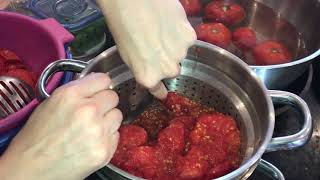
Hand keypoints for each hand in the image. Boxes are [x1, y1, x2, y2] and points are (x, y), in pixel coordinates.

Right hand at [0, 73, 121, 179]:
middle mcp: (88, 111)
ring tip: (91, 128)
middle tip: (93, 112)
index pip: (103, 79)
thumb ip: (76, 91)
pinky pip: (116, 135)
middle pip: (113, 97)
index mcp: (71, 95)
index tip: (98, 90)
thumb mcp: (50, 102)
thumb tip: (96, 86)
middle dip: (105, 103)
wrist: (32, 169)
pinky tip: (91, 142)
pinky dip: (107, 137)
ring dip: (108, 120)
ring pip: (117, 115)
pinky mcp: (105, 150)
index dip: (100, 85)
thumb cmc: (37, 137)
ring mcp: (98, 132)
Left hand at [97, 0, 195, 98]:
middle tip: (157, 46)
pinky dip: (181, 33)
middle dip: (166, 62)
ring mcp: (181, 54)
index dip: (160, 89)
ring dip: (174, 46)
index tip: (162, 90)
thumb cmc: (122, 26)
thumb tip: (148, 77)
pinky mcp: (190, 37)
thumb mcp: (126, 54)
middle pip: (172, 70)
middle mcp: (167, 70)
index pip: (158, 90)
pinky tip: (171, 22)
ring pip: (180, 53)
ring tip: (162, 30)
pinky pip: (187, 39)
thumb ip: (141, 69)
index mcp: (148, 77)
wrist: (132, 1)